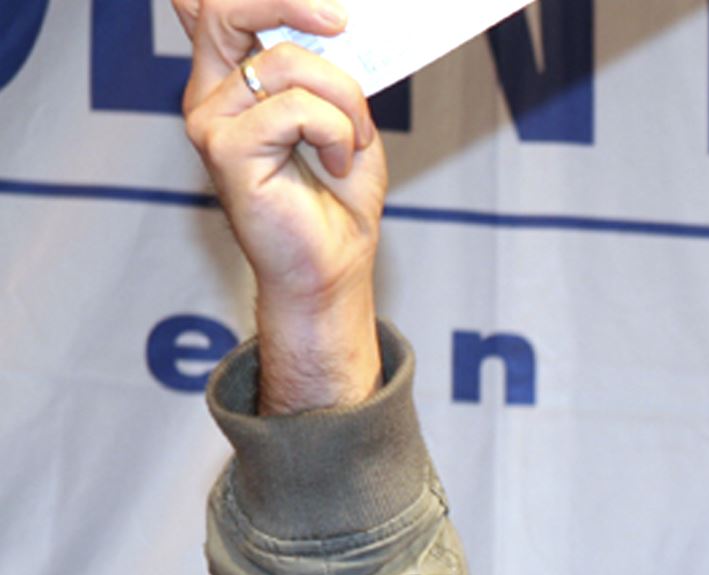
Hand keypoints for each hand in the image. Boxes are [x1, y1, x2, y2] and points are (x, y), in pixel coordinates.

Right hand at [178, 0, 386, 410]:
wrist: (333, 268)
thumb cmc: (336, 199)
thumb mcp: (342, 115)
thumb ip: (324, 66)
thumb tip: (328, 21)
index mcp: (230, 80)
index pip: (209, 8)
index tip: (319, 8)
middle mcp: (210, 94)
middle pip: (224, 9)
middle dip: (286, 1)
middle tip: (339, 21)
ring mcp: (211, 121)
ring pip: (285, 64)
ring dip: (342, 99)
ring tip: (352, 141)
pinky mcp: (226, 150)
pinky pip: (297, 109)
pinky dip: (335, 132)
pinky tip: (337, 162)